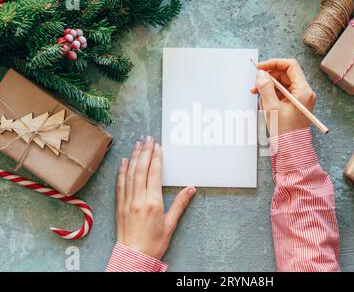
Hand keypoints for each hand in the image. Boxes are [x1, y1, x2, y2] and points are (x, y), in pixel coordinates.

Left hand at [116, 136, 196, 259]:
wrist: (134, 256)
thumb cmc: (154, 243)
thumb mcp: (171, 224)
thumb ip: (180, 203)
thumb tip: (191, 188)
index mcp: (153, 202)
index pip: (154, 174)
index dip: (156, 158)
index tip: (158, 147)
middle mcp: (139, 199)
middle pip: (141, 170)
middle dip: (145, 152)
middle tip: (148, 138)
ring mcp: (127, 202)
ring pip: (130, 174)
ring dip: (134, 157)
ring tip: (137, 144)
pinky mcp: (120, 206)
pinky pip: (120, 185)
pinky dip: (122, 172)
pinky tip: (124, 162)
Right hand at [251, 58, 315, 135]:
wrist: (292, 149)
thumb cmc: (285, 132)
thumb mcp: (271, 107)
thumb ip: (265, 87)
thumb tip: (261, 74)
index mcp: (303, 91)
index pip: (290, 66)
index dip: (274, 64)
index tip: (260, 68)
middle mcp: (304, 93)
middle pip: (285, 75)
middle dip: (268, 78)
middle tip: (255, 86)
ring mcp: (300, 99)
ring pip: (282, 84)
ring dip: (268, 88)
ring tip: (260, 99)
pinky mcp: (295, 104)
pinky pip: (282, 94)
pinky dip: (272, 96)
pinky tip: (265, 104)